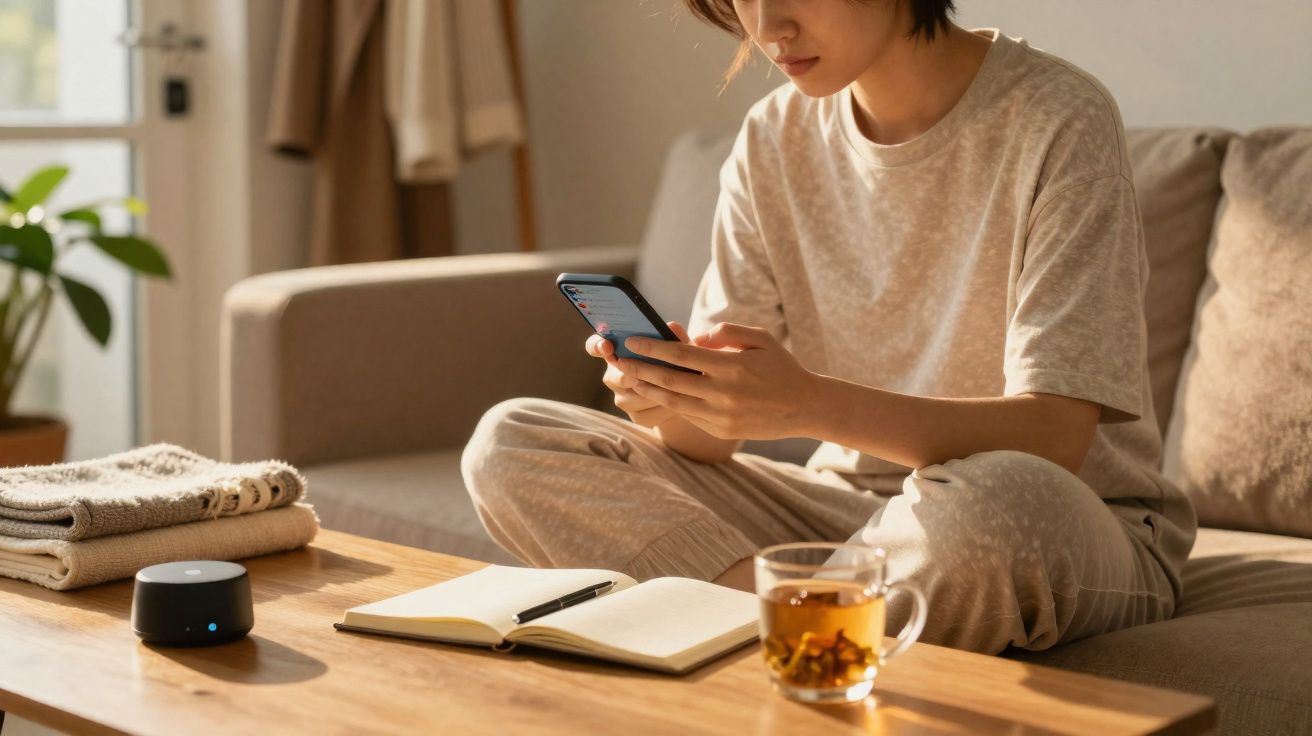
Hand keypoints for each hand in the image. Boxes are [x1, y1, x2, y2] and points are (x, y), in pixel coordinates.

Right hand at [586, 322, 692, 428]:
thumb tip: (671, 327)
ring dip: (655, 391)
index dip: (597, 346)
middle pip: (617, 376)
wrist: (687, 395)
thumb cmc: (678, 363)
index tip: (607, 345)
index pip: (594, 346)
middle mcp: (614, 376)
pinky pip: (647, 413)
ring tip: (677, 386)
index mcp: (618, 353)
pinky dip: (663, 407)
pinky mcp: (636, 417)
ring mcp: (623, 399)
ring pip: (634, 396)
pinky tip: (680, 402)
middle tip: (655, 370)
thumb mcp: (679, 348)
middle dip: (637, 373)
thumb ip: (674, 338)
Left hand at [618, 322, 820, 440]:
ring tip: (631, 378)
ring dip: (649, 389)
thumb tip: (695, 338)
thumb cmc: (781, 367)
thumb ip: (726, 333)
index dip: (653, 348)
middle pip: (669, 380)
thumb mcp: (760, 339)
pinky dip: (670, 403)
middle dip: (640, 369)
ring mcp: (720, 415)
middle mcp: (722, 393)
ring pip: (674, 401)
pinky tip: (657, 393)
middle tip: (619, 360)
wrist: (804, 407)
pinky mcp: (721, 430)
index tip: (633, 341)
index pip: (681, 355)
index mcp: (730, 366)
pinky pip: (688, 415)